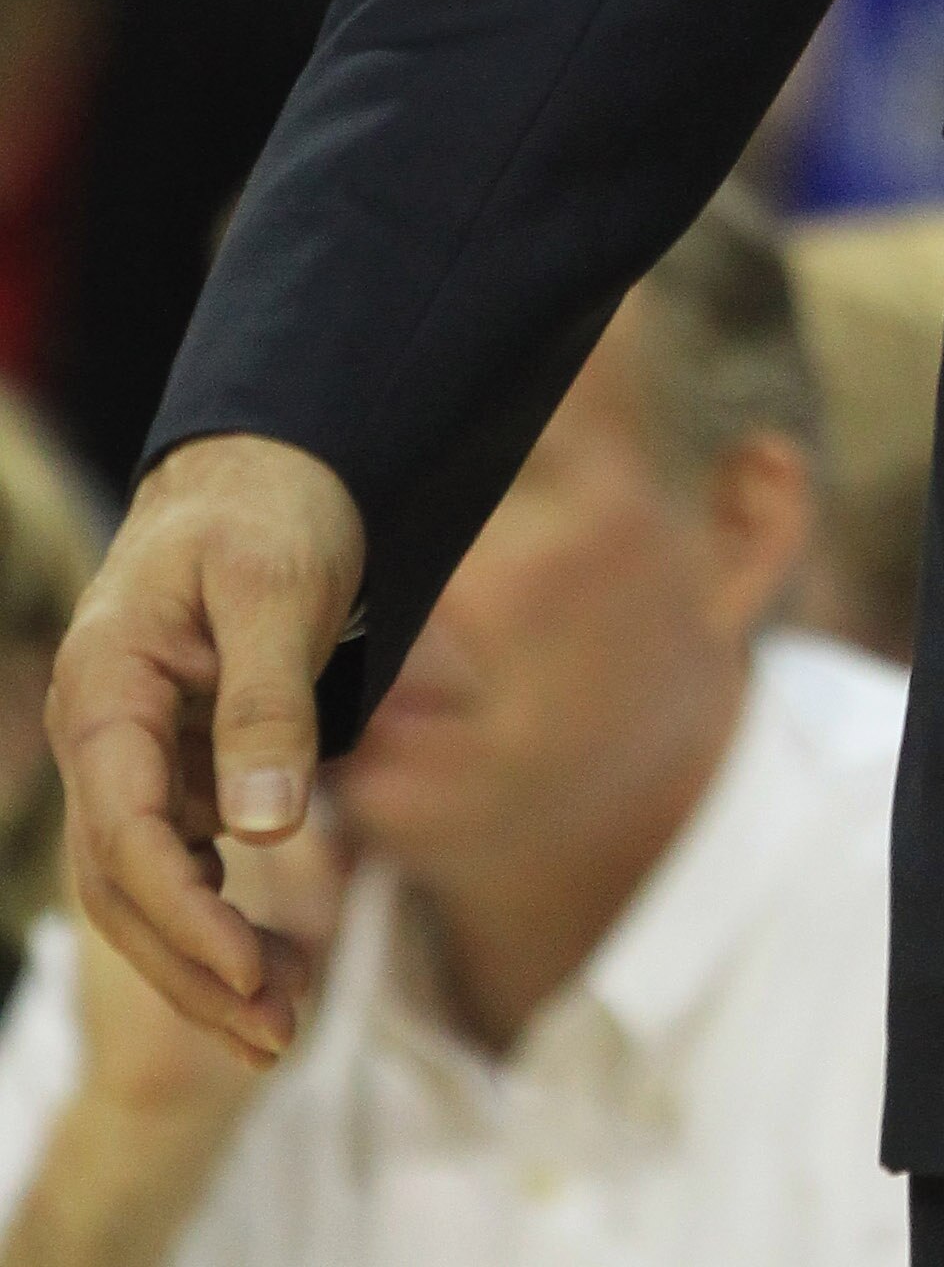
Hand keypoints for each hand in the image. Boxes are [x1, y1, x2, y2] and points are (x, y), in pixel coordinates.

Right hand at [47, 439, 364, 1066]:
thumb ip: (269, 704)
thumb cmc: (271, 511)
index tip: (250, 971)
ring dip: (206, 959)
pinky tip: (267, 959)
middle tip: (280, 1034)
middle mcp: (102, 736)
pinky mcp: (171, 763)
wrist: (269, 464)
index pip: (126, 834)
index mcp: (106, 692)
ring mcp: (131, 756)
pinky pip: (180, 859)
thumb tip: (265, 830)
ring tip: (287, 1020)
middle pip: (126, 885)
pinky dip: (217, 915)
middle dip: (196, 968)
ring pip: (148, 886)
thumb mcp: (280, 590)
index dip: (184, 916)